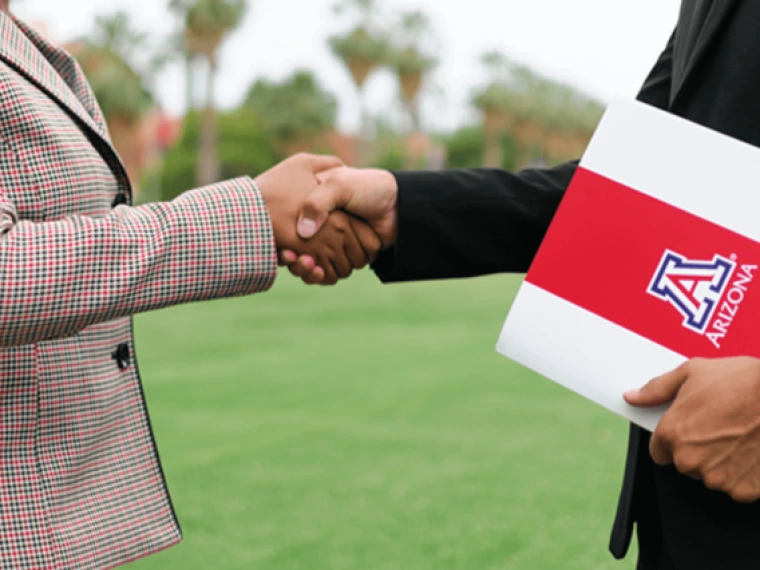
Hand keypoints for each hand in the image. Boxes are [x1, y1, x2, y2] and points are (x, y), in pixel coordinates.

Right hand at [279, 167, 399, 284]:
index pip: (287, 232)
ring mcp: (332, 246)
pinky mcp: (345, 259)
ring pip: (309, 266)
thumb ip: (318, 203)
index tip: (281, 246)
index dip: (282, 240)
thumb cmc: (367, 188)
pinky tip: (318, 272)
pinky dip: (320, 276)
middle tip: (289, 256)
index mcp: (313, 211)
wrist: (398, 204)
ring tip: (306, 263)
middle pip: (295, 252)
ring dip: (305, 269)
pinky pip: (327, 274)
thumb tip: (303, 234)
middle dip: (291, 258)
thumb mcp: (339, 185)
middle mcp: (319, 230)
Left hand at [625, 357, 759, 502]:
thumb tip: (633, 396)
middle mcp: (690, 459)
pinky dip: (744, 475)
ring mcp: (718, 477)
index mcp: (672, 433)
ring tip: (739, 436)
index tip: (689, 431)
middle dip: (698, 449)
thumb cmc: (741, 381)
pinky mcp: (743, 490)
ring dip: (721, 463)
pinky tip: (752, 451)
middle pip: (685, 463)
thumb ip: (657, 389)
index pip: (658, 451)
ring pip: (711, 476)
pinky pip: (737, 487)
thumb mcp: (691, 372)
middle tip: (720, 428)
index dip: (673, 439)